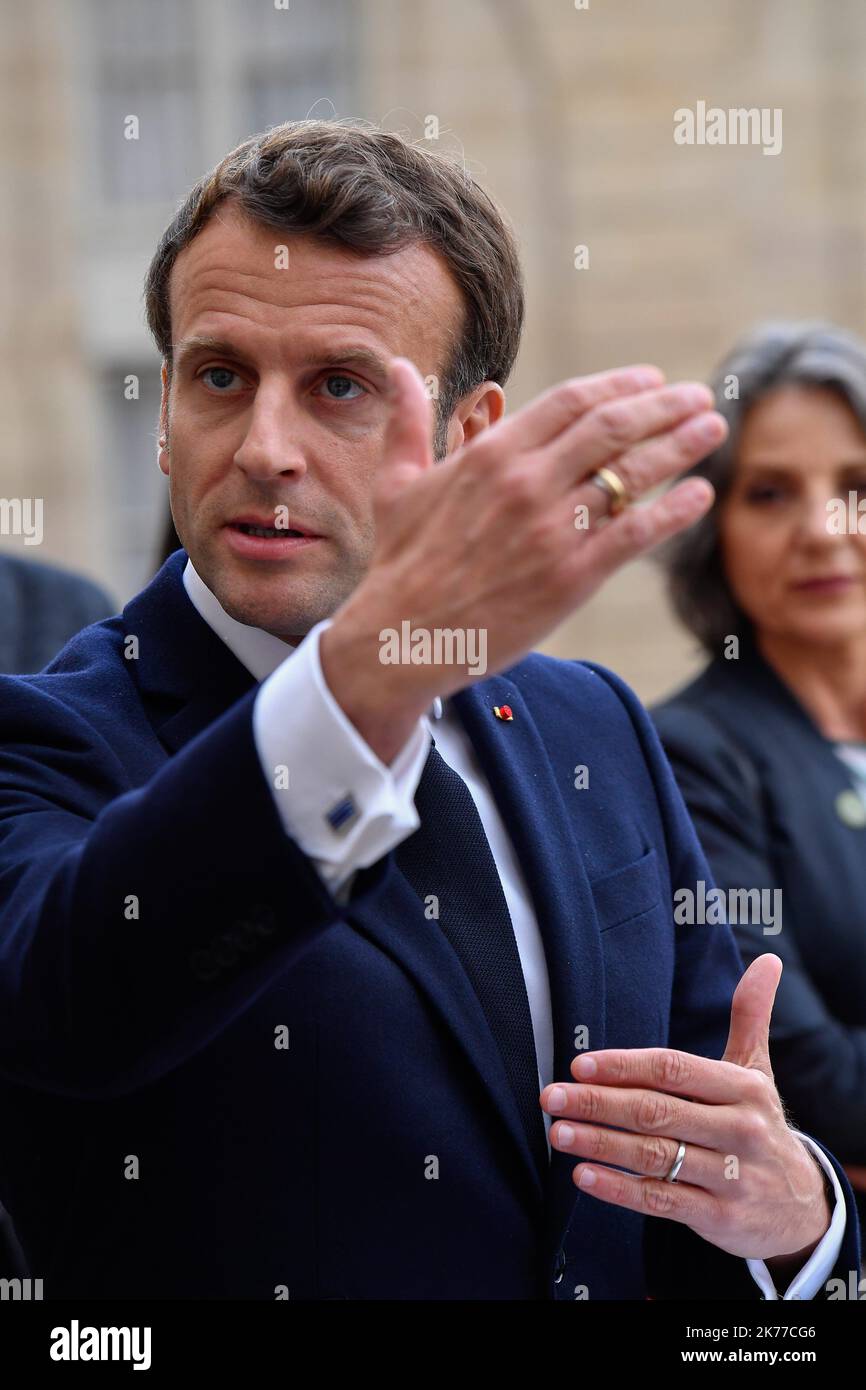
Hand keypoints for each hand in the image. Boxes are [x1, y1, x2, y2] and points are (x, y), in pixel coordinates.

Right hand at [321, 358, 726, 762]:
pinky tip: (699, 495)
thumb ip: (408, 422)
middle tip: (699, 398)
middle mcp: (527, 483)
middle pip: (614, 428)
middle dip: (665, 408)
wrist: (403, 638)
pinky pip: (636, 535)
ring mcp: (553, 531)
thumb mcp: (397, 483)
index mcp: (491, 454)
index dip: (621, 385)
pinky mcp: (571, 578)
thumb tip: (401, 369)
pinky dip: (674, 511)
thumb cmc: (401, 561)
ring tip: (712, 430)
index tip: (652, 381)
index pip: (574, 401)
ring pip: (632, 475)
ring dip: (680, 448)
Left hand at [540, 954, 831, 1262]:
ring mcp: (729, 1177)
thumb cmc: (761, 1125)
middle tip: (551, 1096)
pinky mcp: (718, 1217)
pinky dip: (619, 1191)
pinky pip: (660, 1201)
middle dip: (597, 1103)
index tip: (579, 1063)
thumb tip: (766, 960)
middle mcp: (739, 1130)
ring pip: (654, 1156)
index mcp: (743, 1088)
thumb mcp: (758, 1071)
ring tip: (558, 1132)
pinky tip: (583, 1176)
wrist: (802, 1205)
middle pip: (655, 1112)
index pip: (673, 1070)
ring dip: (600, 1144)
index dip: (623, 1066)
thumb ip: (750, 1015)